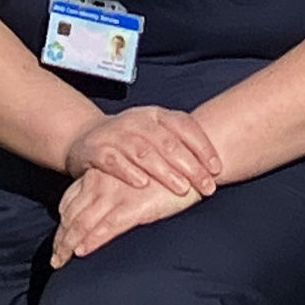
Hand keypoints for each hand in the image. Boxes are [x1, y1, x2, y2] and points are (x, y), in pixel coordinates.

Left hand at [51, 166, 203, 265]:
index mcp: (100, 174)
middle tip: (54, 259)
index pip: (70, 200)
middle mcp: (101, 183)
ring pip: (82, 223)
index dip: (62, 221)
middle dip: (61, 238)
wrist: (189, 157)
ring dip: (68, 244)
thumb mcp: (132, 172)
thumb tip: (104, 205)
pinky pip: (105, 227)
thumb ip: (115, 184)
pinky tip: (81, 252)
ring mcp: (115, 195)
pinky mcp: (132, 207)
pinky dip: (91, 240)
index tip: (58, 240)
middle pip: (70, 214)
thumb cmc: (164, 167)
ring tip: (59, 262)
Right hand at [63, 105, 222, 196]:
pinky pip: (114, 161)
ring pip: (144, 152)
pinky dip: (129, 172)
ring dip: (165, 171)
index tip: (217, 168)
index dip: (203, 146)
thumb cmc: (132, 140)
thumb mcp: (156, 134)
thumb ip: (181, 144)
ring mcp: (116, 134)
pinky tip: (143, 184)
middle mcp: (137, 121)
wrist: (87, 137)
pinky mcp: (97, 150)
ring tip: (182, 189)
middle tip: (207, 186)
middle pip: (167, 142)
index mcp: (156, 114)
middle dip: (190, 165)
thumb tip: (217, 167)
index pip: (184, 125)